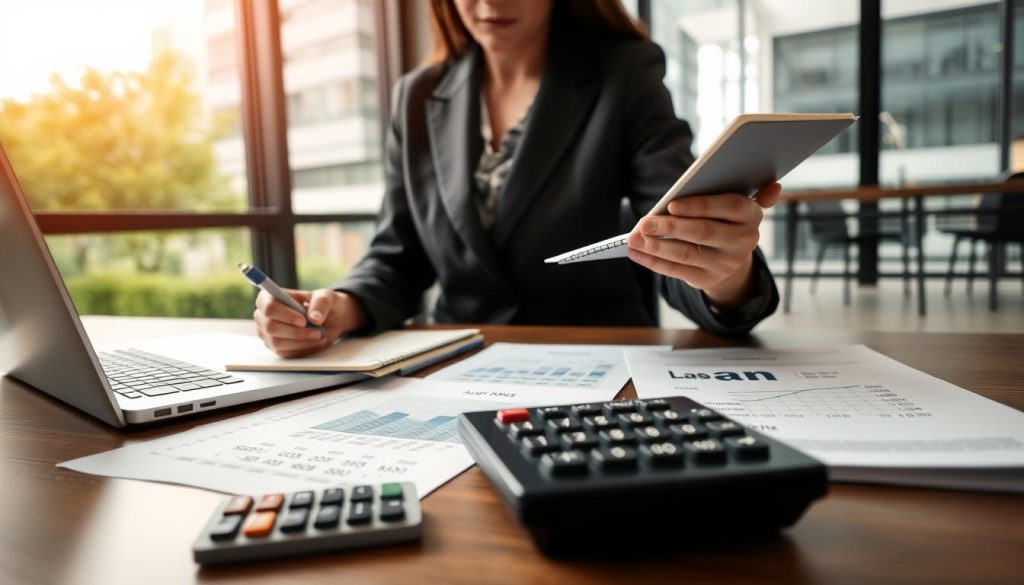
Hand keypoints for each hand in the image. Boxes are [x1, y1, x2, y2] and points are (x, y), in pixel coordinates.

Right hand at [253, 289, 367, 357]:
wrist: (328, 319)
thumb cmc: (321, 304)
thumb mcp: (326, 297)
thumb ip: (321, 303)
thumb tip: (314, 318)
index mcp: (270, 297)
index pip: (269, 307)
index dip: (285, 315)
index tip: (303, 320)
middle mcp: (263, 315)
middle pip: (271, 327)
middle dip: (296, 332)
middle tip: (317, 331)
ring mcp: (267, 333)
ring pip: (277, 342)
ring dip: (302, 341)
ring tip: (320, 336)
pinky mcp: (275, 348)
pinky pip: (285, 353)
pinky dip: (304, 349)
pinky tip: (317, 343)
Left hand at [627, 183, 781, 308]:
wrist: (733, 262)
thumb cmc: (727, 222)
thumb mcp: (740, 207)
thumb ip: (752, 194)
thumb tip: (774, 186)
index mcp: (751, 217)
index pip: (729, 207)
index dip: (700, 206)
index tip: (672, 204)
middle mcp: (742, 242)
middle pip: (703, 233)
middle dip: (670, 227)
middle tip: (644, 222)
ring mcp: (724, 264)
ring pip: (685, 254)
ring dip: (656, 246)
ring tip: (633, 237)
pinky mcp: (706, 280)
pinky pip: (675, 270)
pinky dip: (652, 261)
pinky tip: (636, 251)